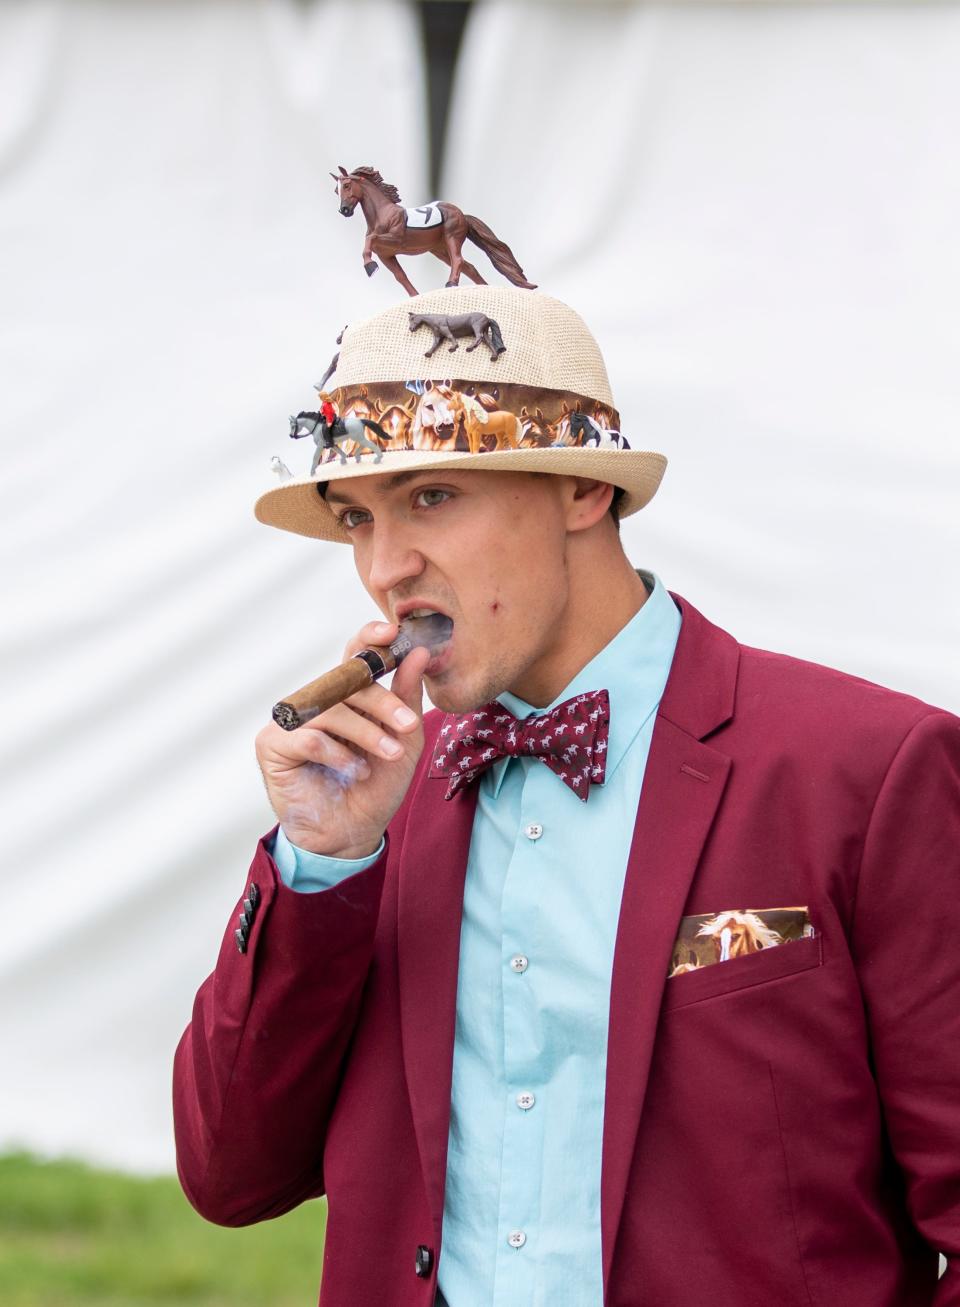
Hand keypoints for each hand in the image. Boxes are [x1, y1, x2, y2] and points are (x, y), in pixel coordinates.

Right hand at [255, 621, 428, 859]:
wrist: (353, 833)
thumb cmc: (376, 785)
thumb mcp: (403, 740)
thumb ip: (407, 697)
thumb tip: (419, 653)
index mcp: (347, 694)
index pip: (354, 654)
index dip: (370, 638)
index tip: (392, 632)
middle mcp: (317, 700)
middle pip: (346, 681)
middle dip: (382, 701)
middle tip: (408, 725)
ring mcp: (292, 720)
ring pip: (331, 709)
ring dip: (366, 733)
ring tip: (388, 755)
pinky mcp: (272, 744)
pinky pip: (309, 736)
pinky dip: (337, 753)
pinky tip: (353, 771)